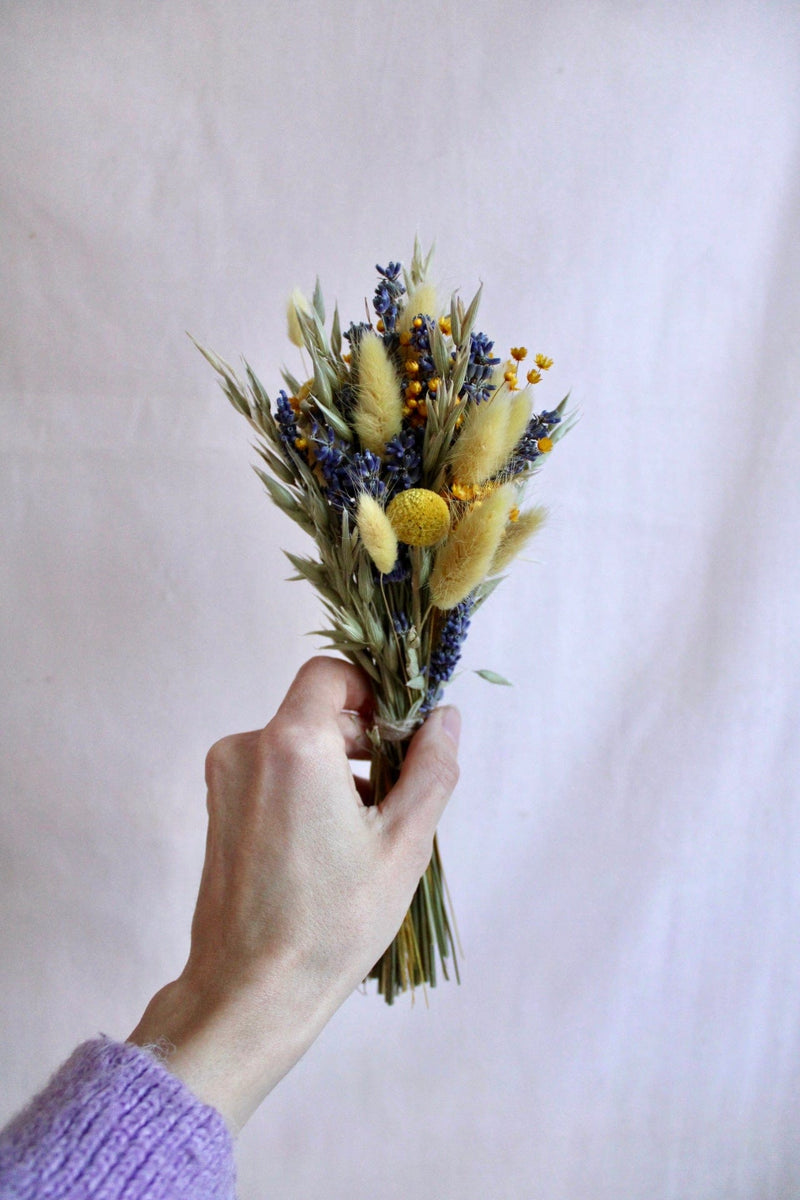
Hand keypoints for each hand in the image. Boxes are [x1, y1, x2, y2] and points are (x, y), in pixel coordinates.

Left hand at [128, 656, 459, 1130]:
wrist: (251, 990)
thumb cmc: (330, 922)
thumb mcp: (403, 843)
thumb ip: (430, 767)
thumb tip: (445, 717)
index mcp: (293, 744)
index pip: (330, 673)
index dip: (371, 691)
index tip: (400, 733)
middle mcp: (247, 749)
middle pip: (314, 711)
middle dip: (361, 738)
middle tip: (395, 792)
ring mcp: (225, 780)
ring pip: (295, 745)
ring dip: (336, 769)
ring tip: (366, 831)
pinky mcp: (218, 809)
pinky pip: (271, 774)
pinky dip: (306, 790)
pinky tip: (330, 846)